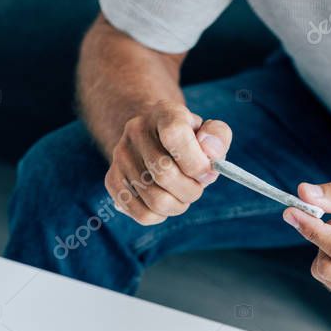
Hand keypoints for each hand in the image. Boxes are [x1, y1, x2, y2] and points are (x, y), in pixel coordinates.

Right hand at [105, 100, 231, 224]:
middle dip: (191, 190)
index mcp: (164, 113)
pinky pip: (141, 214)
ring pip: (156, 200)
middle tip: (197, 187)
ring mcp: (121, 156)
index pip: (175, 134)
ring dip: (178, 206)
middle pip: (165, 174)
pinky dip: (160, 216)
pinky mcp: (112, 180)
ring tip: (182, 195)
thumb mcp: (209, 133)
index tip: (207, 173)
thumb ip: (218, 137)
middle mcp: (136, 131)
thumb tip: (211, 153)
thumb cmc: (189, 142)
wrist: (155, 141)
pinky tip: (165, 202)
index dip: (196, 162)